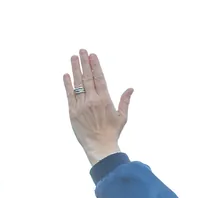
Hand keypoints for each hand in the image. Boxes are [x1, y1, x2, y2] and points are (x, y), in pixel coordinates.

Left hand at [63, 49, 132, 165]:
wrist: (100, 146)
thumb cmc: (112, 133)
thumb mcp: (122, 117)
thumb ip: (125, 101)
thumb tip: (130, 88)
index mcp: (105, 100)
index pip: (99, 78)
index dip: (95, 65)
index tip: (92, 55)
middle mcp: (92, 100)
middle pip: (87, 77)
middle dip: (84, 62)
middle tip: (82, 50)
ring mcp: (81, 105)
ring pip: (77, 83)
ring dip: (75, 69)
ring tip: (73, 57)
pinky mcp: (73, 112)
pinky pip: (69, 94)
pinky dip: (68, 84)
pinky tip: (66, 74)